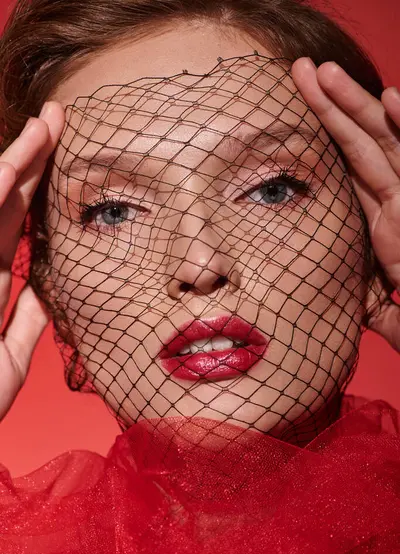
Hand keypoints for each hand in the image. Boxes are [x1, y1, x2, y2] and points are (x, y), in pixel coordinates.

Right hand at [0, 101, 64, 418]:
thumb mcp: (10, 358)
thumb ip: (26, 321)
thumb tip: (47, 289)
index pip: (17, 222)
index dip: (38, 186)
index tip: (62, 154)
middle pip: (4, 200)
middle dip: (31, 157)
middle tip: (57, 118)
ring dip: (14, 162)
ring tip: (44, 125)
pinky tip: (8, 167)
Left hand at [291, 58, 399, 351]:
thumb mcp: (385, 306)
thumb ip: (367, 297)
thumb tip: (350, 302)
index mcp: (385, 218)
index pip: (350, 165)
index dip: (328, 132)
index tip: (303, 103)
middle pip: (362, 142)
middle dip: (333, 105)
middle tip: (300, 71)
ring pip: (383, 143)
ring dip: (355, 106)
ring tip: (323, 74)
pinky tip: (392, 98)